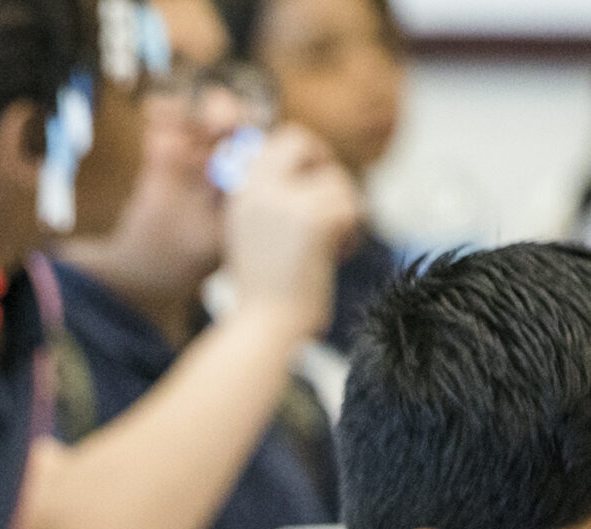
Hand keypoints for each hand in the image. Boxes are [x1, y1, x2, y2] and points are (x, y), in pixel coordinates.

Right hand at [223, 123, 364, 341]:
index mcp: (239, 193)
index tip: (313, 175)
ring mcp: (282, 200)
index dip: (301, 152)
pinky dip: (351, 229)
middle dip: (324, 165)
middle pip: (300, 140)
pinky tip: (337, 253)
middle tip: (334, 196)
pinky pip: (348, 204)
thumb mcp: (251, 236)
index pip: (275, 142)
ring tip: (330, 242)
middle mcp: (256, 189)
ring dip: (342, 208)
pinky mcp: (312, 217)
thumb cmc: (263, 293)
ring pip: (334, 179)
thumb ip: (269, 201)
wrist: (264, 326)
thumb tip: (304, 174)